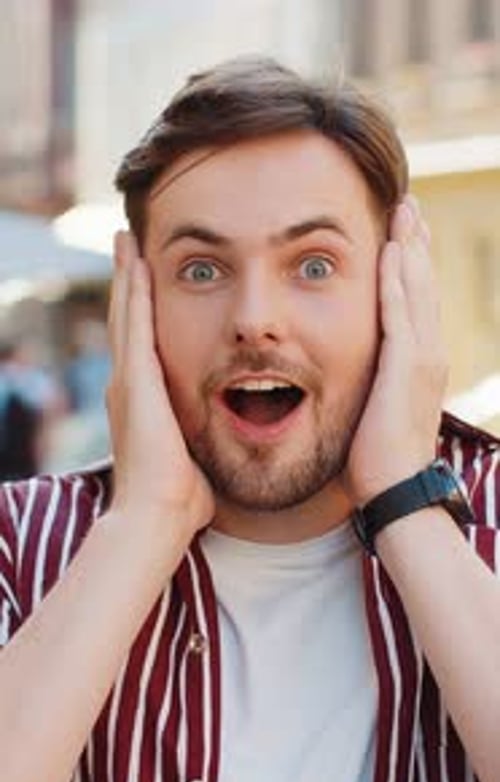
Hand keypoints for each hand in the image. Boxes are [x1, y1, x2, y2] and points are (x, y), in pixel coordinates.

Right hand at [106, 232, 214, 554]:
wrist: (158, 517)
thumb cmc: (180, 501)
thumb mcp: (195, 461)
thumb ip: (204, 446)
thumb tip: (233, 451)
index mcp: (143, 404)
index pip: (143, 347)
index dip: (143, 316)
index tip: (149, 288)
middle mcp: (128, 387)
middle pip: (127, 322)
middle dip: (129, 286)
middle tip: (130, 249)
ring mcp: (128, 382)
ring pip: (125, 314)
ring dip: (127, 277)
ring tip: (127, 242)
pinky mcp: (134, 381)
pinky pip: (134, 323)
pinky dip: (133, 291)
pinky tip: (136, 261)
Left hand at [344, 196, 447, 505]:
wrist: (396, 489)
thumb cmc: (380, 458)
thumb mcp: (379, 410)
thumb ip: (377, 384)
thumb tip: (361, 375)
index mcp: (421, 362)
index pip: (418, 302)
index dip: (412, 265)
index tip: (403, 234)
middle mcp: (428, 353)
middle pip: (423, 286)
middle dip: (416, 243)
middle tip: (408, 206)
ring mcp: (421, 359)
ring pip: (418, 291)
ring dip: (410, 248)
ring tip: (405, 211)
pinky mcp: (404, 368)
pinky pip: (401, 314)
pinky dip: (398, 281)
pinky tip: (391, 251)